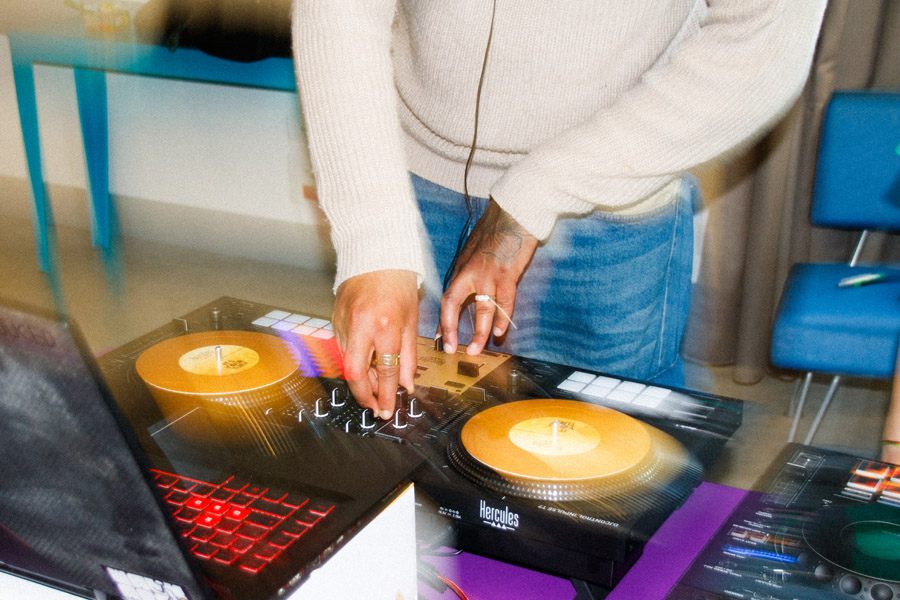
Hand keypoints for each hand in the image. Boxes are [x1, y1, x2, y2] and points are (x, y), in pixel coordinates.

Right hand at [332, 270, 417, 418]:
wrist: (374, 255)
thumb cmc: (397, 284)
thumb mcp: (411, 320)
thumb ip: (408, 356)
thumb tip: (406, 384)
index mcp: (384, 326)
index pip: (385, 370)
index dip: (386, 395)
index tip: (388, 410)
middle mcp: (360, 327)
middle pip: (355, 374)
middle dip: (364, 396)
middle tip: (375, 408)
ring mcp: (343, 323)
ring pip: (347, 364)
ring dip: (361, 379)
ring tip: (375, 386)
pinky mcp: (334, 320)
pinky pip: (343, 349)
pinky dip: (354, 361)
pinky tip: (365, 365)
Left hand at [439, 199, 537, 355]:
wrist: (513, 215)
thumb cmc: (495, 232)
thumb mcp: (473, 251)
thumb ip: (469, 272)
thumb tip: (464, 293)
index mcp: (461, 269)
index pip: (446, 299)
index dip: (442, 321)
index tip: (440, 339)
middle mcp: (470, 273)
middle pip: (453, 305)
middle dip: (450, 330)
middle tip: (450, 350)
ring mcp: (488, 275)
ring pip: (482, 310)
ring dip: (479, 333)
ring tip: (476, 349)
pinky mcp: (507, 274)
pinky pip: (504, 302)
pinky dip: (502, 318)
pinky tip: (500, 332)